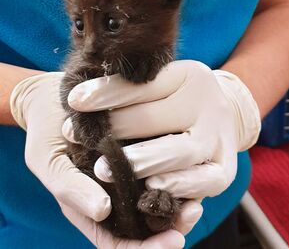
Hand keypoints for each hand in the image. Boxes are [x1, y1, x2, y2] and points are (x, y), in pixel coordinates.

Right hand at [10, 72, 191, 247]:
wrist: (54, 98)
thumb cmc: (47, 129)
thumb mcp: (47, 159)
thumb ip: (68, 187)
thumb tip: (101, 210)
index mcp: (89, 204)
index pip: (117, 241)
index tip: (173, 241)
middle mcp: (112, 193)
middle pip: (145, 225)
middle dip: (171, 226)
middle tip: (193, 214)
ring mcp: (127, 171)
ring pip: (157, 198)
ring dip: (179, 203)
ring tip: (197, 199)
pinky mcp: (138, 149)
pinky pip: (160, 167)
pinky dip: (175, 172)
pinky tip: (189, 166)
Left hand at [64, 60, 259, 210]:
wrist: (222, 110)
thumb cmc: (181, 95)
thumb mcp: (162, 80)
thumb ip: (132, 87)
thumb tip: (83, 98)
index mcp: (189, 76)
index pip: (143, 85)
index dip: (106, 94)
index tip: (75, 101)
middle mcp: (208, 104)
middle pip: (158, 118)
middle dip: (116, 129)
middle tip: (80, 140)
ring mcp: (219, 137)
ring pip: (181, 152)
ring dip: (142, 162)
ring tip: (105, 171)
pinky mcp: (226, 168)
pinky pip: (206, 182)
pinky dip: (179, 187)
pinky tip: (151, 189)